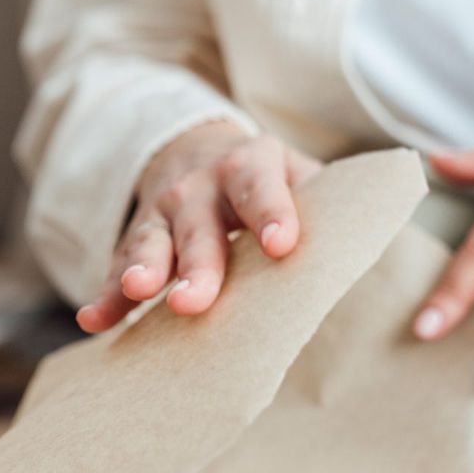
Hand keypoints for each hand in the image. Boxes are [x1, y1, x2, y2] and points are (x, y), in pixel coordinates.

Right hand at [76, 122, 320, 331]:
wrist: (198, 151)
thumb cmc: (269, 183)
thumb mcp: (301, 178)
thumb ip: (333, 211)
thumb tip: (379, 250)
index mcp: (255, 166)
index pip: (265, 188)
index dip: (274, 215)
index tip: (282, 246)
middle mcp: (202, 186)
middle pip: (200, 227)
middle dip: (199, 265)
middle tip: (198, 301)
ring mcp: (163, 212)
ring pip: (151, 242)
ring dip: (143, 269)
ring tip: (141, 293)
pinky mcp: (135, 239)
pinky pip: (116, 268)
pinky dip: (105, 295)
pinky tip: (95, 320)